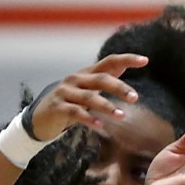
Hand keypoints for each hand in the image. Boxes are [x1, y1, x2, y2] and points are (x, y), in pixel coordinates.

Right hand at [26, 53, 145, 140]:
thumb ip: (103, 78)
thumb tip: (123, 64)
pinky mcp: (57, 108)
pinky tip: (100, 126)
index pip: (109, 62)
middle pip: (101, 79)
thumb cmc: (69, 103)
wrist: (40, 118)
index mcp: (86, 73)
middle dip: (119, 88)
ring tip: (121, 115)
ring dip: (107, 106)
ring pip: (89, 97)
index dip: (126, 59)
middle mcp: (76, 79)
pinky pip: (75, 113)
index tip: (145, 61)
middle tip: (135, 98)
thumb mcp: (86, 90)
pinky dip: (89, 119)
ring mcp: (65, 92)